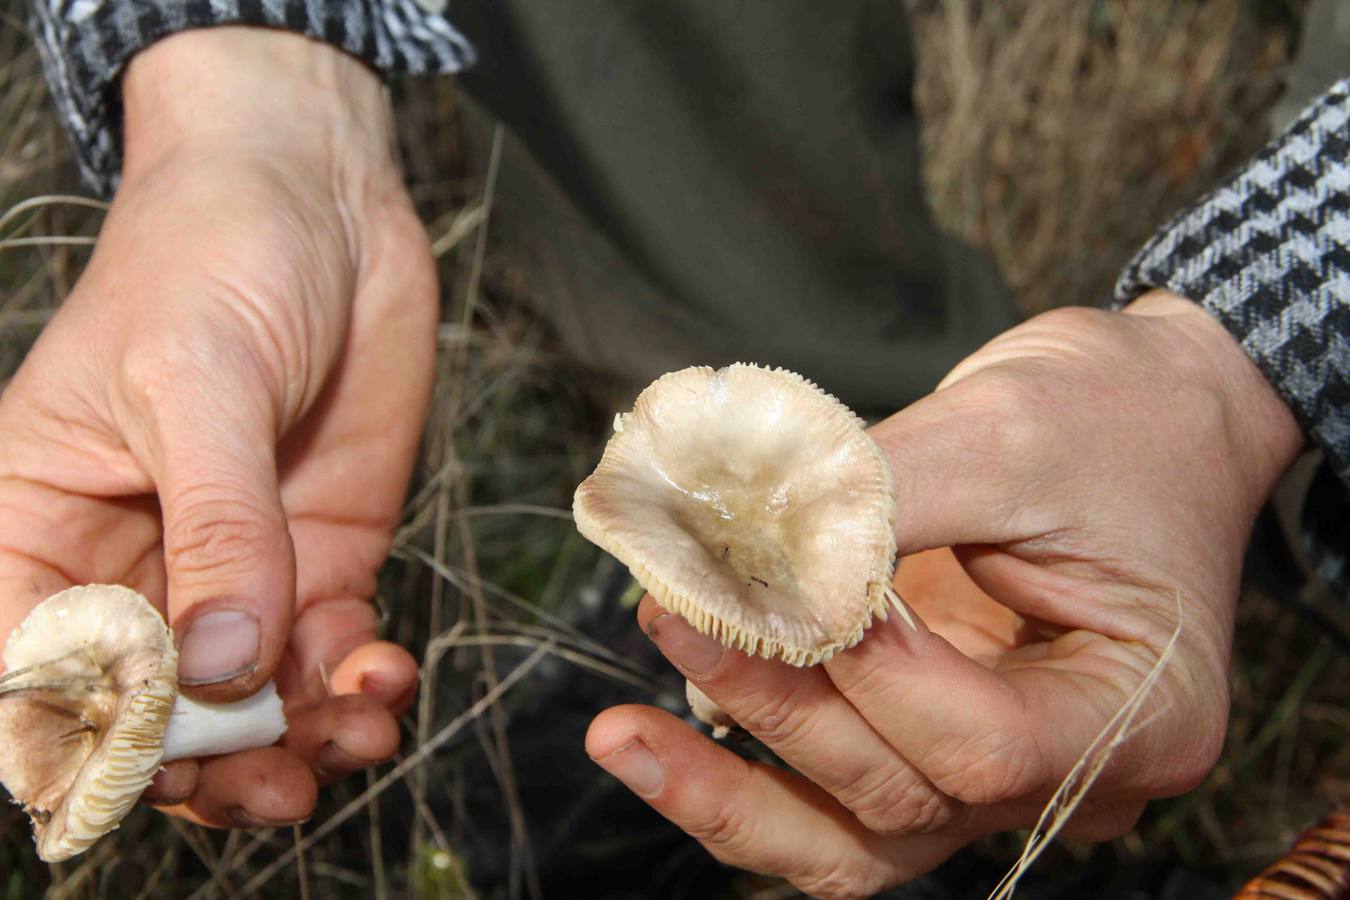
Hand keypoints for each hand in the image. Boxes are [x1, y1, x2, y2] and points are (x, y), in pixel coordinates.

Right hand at [0, 29, 435, 826]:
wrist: (323, 203)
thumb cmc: (215, 255)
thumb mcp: (198, 380)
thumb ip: (217, 523)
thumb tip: (221, 664)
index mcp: (32, 525)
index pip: (30, 677)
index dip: (84, 744)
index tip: (157, 770)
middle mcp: (127, 567)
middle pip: (149, 715)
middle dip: (214, 763)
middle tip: (281, 778)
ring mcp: (231, 569)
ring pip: (247, 704)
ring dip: (298, 741)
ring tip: (356, 731)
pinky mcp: (316, 557)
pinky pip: (325, 655)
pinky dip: (354, 684)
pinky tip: (383, 674)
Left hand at [587, 292, 1302, 896]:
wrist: (1152, 411)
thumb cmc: (1109, 415)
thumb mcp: (1004, 433)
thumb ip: (869, 499)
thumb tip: (724, 540)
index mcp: (1141, 712)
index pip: (986, 745)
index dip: (868, 671)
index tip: (775, 580)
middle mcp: (1075, 774)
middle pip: (904, 796)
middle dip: (775, 706)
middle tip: (672, 611)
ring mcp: (998, 773)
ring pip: (854, 842)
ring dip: (729, 790)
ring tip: (618, 735)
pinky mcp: (929, 745)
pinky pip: (834, 807)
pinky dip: (745, 780)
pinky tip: (661, 735)